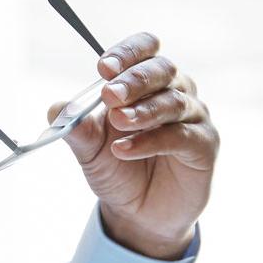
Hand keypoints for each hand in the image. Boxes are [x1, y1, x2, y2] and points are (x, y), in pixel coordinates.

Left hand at [57, 32, 217, 259]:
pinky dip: (151, 141)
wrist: (138, 214)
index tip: (104, 68)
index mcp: (148, 80)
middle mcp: (176, 91)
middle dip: (134, 80)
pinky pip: (181, 137)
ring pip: (174, 102)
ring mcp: (193, 117)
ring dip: (143, 110)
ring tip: (118, 121)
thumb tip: (57, 110)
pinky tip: (124, 150)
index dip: (128, 53)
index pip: (146, 49)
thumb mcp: (89, 149)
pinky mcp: (204, 146)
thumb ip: (76, 128)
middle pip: (163, 70)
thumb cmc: (118, 169)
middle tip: (110, 95)